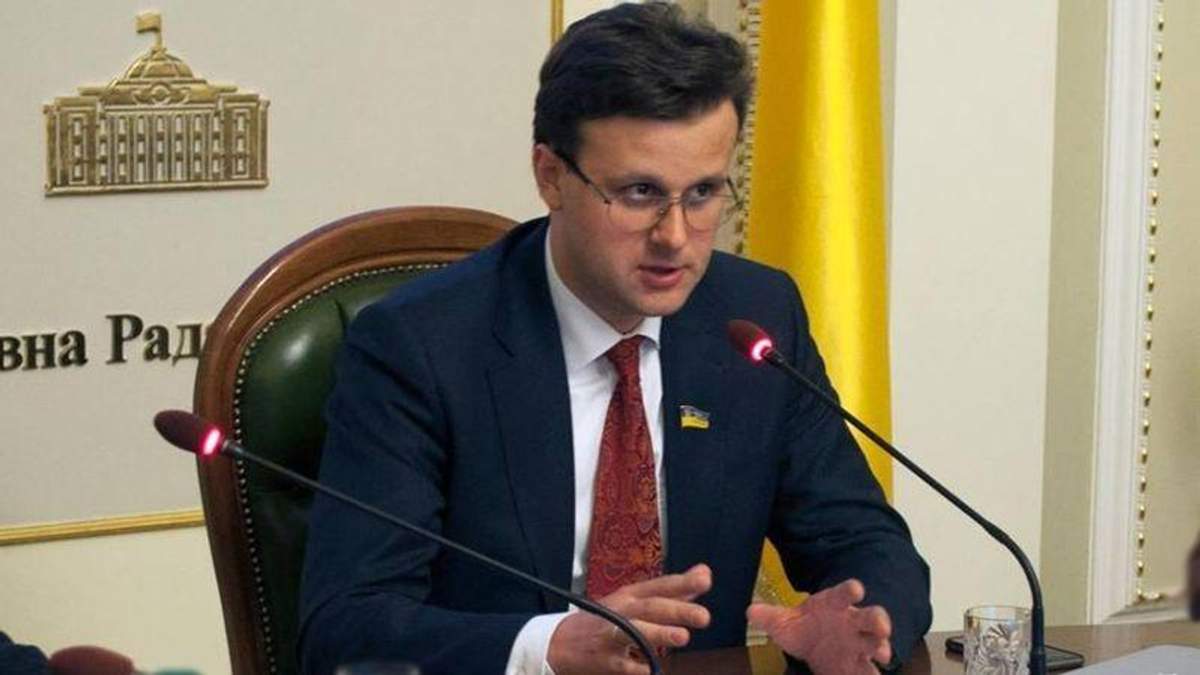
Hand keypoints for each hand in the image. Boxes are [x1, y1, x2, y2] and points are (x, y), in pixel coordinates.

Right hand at [547, 563, 712, 674]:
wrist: (560, 642)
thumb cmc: (606, 619)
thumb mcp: (634, 600)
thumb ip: (672, 591)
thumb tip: (705, 574)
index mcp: (631, 595)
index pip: (659, 586)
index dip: (682, 583)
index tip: (706, 579)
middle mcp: (622, 611)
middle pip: (651, 608)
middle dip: (677, 611)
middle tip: (704, 617)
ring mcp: (612, 635)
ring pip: (636, 633)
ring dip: (659, 634)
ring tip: (683, 637)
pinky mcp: (605, 661)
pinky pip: (626, 665)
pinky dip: (640, 668)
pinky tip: (654, 671)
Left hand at [747, 578, 891, 674]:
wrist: (812, 645)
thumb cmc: (803, 626)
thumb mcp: (783, 622)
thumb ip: (769, 616)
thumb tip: (751, 611)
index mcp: (834, 604)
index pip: (844, 593)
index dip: (850, 590)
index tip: (856, 589)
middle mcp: (852, 622)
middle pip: (870, 617)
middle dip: (879, 620)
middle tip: (882, 627)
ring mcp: (859, 644)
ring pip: (877, 643)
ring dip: (882, 648)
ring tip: (882, 655)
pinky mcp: (859, 664)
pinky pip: (868, 670)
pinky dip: (870, 673)